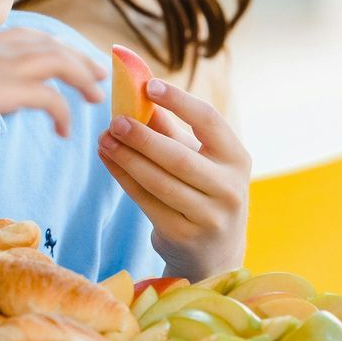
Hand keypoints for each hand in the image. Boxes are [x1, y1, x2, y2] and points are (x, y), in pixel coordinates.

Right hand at [0, 29, 104, 137]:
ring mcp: (6, 66)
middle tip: (97, 71)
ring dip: (81, 78)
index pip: (25, 36)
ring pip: (60, 62)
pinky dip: (62, 113)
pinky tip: (63, 132)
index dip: (49, 44)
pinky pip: (52, 99)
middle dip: (77, 56)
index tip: (65, 52)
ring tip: (94, 97)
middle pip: (50, 44)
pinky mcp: (11, 89)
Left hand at [98, 76, 249, 280]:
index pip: (210, 120)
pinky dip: (124, 178)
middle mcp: (230, 188)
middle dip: (142, 137)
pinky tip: (109, 159)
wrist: (214, 254)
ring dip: (126, 158)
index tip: (149, 85)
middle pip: (178, 156)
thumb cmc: (203, 192)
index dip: (179, 101)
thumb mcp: (198, 159)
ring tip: (104, 138)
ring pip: (159, 181)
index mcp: (237, 159)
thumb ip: (171, 128)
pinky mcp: (184, 235)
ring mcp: (209, 216)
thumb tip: (137, 92)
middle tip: (115, 120)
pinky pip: (146, 201)